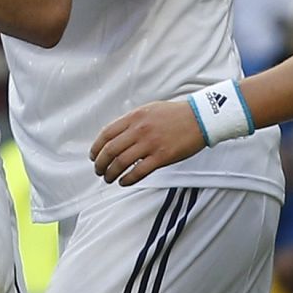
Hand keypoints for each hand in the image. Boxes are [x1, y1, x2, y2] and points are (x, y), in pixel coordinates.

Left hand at [90, 99, 206, 185]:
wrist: (199, 118)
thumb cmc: (174, 115)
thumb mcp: (148, 110)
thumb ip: (132, 122)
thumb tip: (116, 135)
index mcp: (134, 117)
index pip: (106, 134)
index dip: (96, 147)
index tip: (93, 156)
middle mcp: (139, 130)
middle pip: (110, 150)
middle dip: (100, 164)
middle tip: (98, 171)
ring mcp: (150, 144)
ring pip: (121, 163)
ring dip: (111, 173)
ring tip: (108, 178)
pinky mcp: (162, 157)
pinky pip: (139, 172)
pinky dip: (127, 179)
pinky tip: (124, 182)